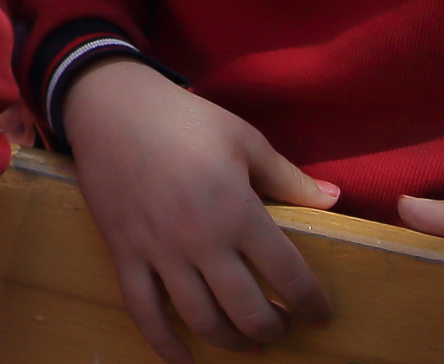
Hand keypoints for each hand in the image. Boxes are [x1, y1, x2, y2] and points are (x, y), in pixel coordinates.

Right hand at [62, 59, 338, 361]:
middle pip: (247, 311)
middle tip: (282, 325)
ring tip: (247, 339)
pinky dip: (165, 345)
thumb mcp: (243, 138)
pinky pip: (144, 311)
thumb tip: (334, 199)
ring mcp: (159, 251)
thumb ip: (288, 177)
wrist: (110, 105)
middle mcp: (200, 240)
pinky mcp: (124, 253)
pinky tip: (185, 361)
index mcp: (237, 210)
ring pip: (201, 320)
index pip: (288, 276)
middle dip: (274, 329)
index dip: (312, 303)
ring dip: (232, 341)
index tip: (321, 314)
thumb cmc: (183, 119)